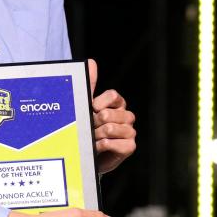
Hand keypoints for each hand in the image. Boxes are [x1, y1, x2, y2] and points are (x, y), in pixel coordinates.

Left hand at [88, 58, 135, 173]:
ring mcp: (130, 131)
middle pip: (110, 113)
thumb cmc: (87, 128)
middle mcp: (126, 116)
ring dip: (97, 135)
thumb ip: (90, 84)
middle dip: (95, 122)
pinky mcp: (130, 147)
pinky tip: (98, 147)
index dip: (99, 103)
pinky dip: (104, 146)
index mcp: (117, 103)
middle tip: (89, 127)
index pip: (113, 95)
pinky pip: (118, 144)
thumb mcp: (86, 105)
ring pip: (112, 128)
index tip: (91, 108)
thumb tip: (90, 62)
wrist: (87, 154)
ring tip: (92, 138)